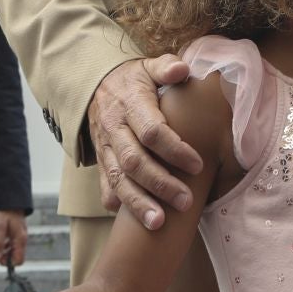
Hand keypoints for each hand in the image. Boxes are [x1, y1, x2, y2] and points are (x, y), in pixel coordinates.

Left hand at [0, 210, 27, 266]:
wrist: (11, 197)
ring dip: (4, 251)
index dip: (8, 263)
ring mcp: (20, 234)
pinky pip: (12, 242)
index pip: (19, 260)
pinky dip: (4, 244)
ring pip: (13, 250)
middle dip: (5, 257)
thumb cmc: (6, 210)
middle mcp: (22, 238)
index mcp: (20, 239)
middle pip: (16, 256)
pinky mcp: (16, 230)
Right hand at [89, 55, 201, 229]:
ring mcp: (105, 147)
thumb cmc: (133, 80)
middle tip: (185, 202)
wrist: (95, 85)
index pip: (152, 131)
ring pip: (118, 180)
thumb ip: (166, 67)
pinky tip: (132, 222)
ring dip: (138, 203)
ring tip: (159, 224)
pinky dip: (117, 203)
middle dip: (160, 184)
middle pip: (134, 162)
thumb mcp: (148, 67)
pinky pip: (104, 185)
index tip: (198, 165)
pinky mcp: (100, 161)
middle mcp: (114, 129)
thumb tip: (183, 69)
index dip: (175, 150)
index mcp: (130, 104)